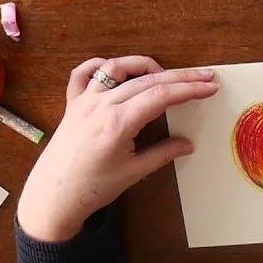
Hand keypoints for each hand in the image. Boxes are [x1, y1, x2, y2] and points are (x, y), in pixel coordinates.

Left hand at [17, 56, 218, 241]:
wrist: (52, 198)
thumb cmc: (92, 189)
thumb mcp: (133, 173)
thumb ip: (163, 154)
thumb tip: (188, 144)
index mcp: (118, 123)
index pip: (161, 95)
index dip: (189, 89)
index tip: (209, 87)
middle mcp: (101, 105)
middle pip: (147, 80)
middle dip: (180, 77)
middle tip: (204, 76)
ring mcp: (84, 102)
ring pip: (116, 68)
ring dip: (142, 64)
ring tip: (164, 72)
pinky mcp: (72, 105)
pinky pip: (82, 74)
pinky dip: (99, 65)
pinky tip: (116, 69)